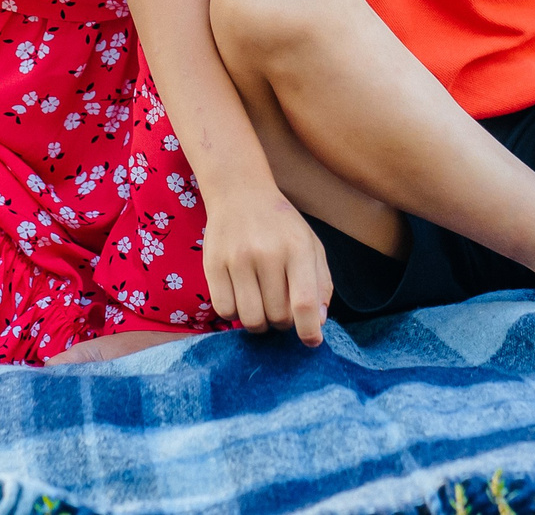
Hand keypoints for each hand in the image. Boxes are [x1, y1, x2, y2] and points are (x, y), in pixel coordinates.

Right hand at [202, 185, 333, 346]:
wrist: (240, 192)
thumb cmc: (281, 224)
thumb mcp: (310, 245)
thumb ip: (321, 283)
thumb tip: (318, 324)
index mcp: (298, 248)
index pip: (304, 302)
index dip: (309, 331)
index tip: (311, 342)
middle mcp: (267, 253)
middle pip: (277, 316)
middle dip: (283, 322)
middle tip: (281, 308)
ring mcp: (237, 258)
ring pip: (250, 319)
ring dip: (260, 323)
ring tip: (262, 306)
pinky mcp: (213, 264)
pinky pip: (224, 311)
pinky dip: (235, 314)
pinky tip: (242, 298)